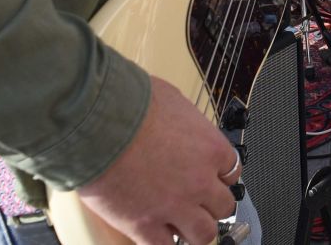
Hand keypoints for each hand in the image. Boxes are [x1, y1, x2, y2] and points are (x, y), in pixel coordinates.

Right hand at [76, 77, 239, 244]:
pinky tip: (157, 235)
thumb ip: (184, 120)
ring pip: (203, 234)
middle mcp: (199, 181)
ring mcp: (174, 206)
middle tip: (199, 204)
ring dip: (196, 230)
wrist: (98, 125)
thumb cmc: (130, 106)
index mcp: (210, 149)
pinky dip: (164, 243)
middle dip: (211, 206)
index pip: (231, 172)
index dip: (219, 177)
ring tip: (184, 226)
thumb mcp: (172, 101)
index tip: (211, 179)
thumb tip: (179, 120)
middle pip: (223, 207)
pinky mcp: (144, 225)